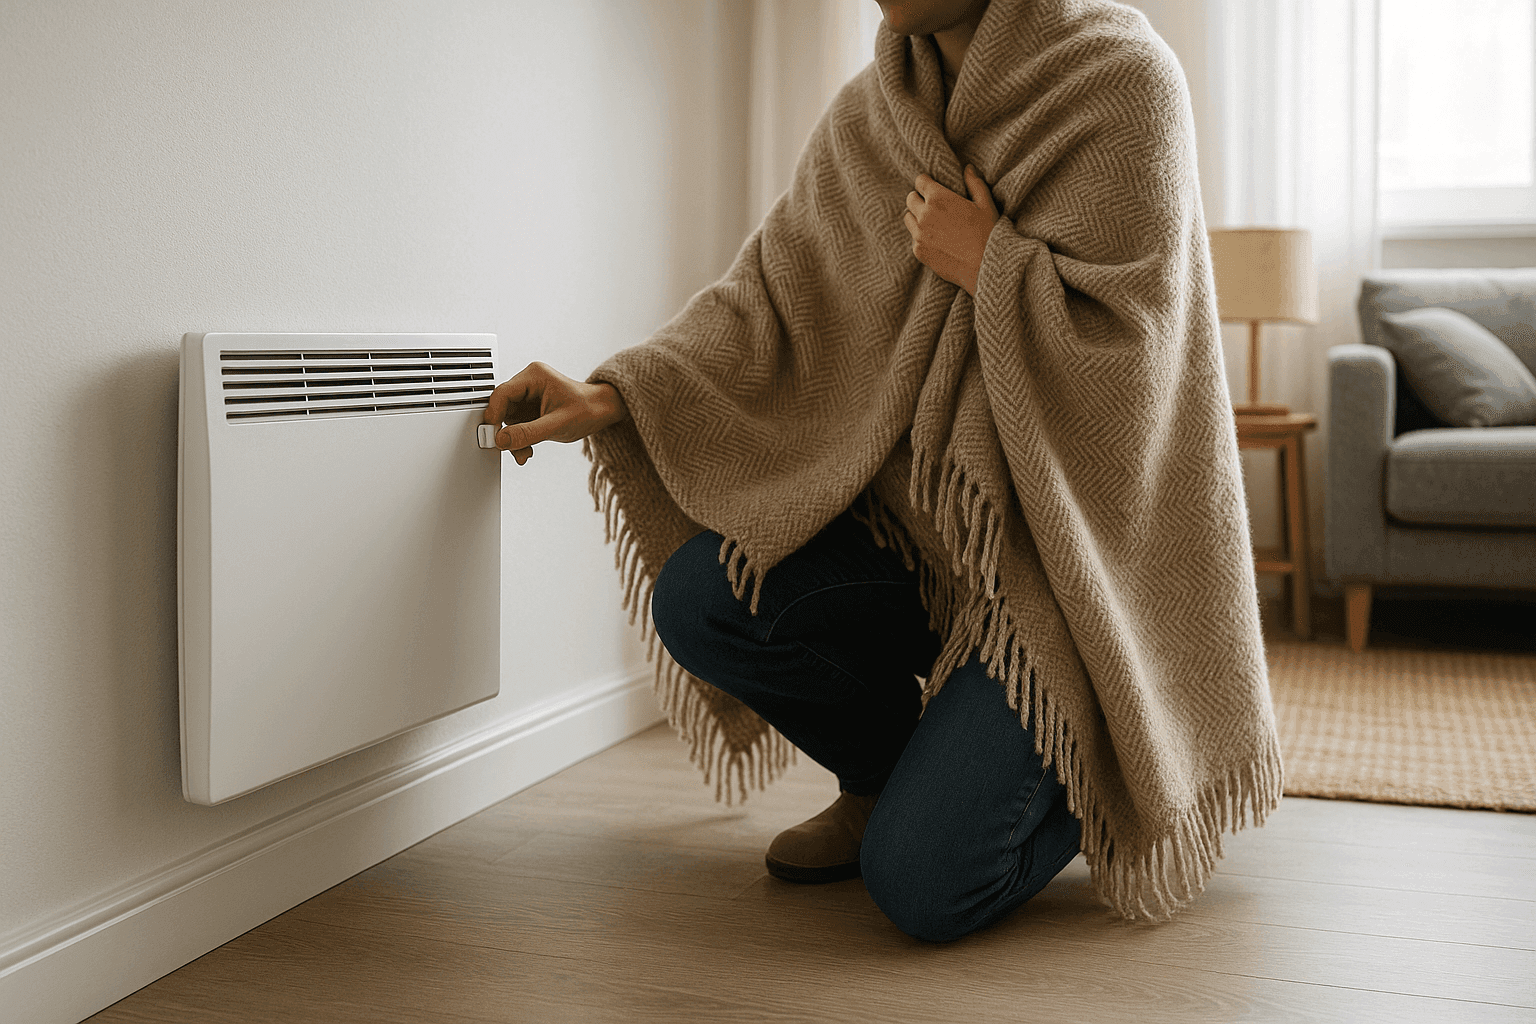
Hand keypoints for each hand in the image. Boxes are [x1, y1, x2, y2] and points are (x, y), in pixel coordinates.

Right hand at [482, 362, 627, 465]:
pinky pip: (517, 426)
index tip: (491, 433)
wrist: (603, 412)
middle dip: (504, 430)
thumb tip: (502, 440)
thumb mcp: (558, 424)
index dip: (493, 414)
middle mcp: (528, 384)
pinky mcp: (531, 411)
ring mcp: (528, 398)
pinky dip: (519, 439)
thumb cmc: (588, 409)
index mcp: (534, 376)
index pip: (502, 393)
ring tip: (524, 451)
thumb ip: (528, 433)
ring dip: (513, 438)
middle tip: (506, 447)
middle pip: (502, 407)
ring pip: (508, 420)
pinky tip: (527, 449)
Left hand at [902, 165, 998, 296]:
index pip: (920, 181)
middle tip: (934, 205)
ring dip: (917, 217)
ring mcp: (919, 234)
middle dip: (920, 199)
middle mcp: (924, 214)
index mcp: (938, 198)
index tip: (933, 187)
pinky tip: (938, 240)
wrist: (985, 266)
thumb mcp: (985, 204)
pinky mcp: (919, 251)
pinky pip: (914, 238)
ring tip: (934, 222)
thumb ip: (974, 183)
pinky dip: (922, 237)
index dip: (927, 183)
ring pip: (908, 218)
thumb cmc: (989, 233)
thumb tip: (968, 167)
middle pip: (910, 199)